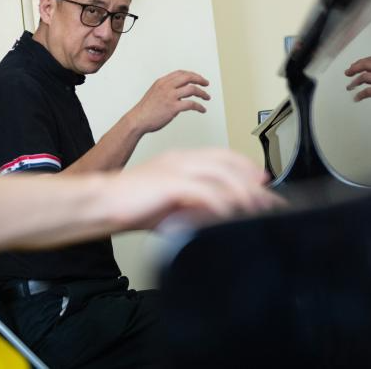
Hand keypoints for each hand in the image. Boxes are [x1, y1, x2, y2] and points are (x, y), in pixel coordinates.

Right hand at [108, 149, 283, 229]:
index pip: (221, 156)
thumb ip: (193, 205)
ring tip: (256, 208)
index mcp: (181, 159)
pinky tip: (231, 214)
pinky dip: (221, 203)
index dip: (245, 167)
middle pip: (227, 163)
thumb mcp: (170, 204)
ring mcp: (175, 168)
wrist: (101, 203)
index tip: (261, 181)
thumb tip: (218, 213)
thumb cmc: (131, 205)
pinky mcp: (169, 183)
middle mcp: (181, 159)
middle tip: (268, 196)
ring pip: (221, 176)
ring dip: (243, 192)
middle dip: (251, 180)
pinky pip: (204, 192)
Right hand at [128, 70, 210, 134]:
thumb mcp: (154, 93)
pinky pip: (191, 104)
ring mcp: (170, 96)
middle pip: (188, 77)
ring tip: (207, 97)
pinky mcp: (173, 107)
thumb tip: (178, 91)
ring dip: (202, 93)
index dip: (191, 74)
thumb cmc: (145, 110)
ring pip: (192, 89)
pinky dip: (199, 106)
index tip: (198, 78)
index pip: (180, 73)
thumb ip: (165, 89)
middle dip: (200, 79)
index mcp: (161, 82)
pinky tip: (202, 109)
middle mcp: (166, 87)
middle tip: (206, 83)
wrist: (137, 120)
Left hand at [344, 56, 370, 115]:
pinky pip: (368, 92)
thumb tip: (369, 75)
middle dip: (353, 68)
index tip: (352, 67)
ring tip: (349, 87)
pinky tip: (356, 98)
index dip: (359, 62)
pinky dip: (360, 95)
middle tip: (347, 74)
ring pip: (364, 77)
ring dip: (354, 82)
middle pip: (365, 65)